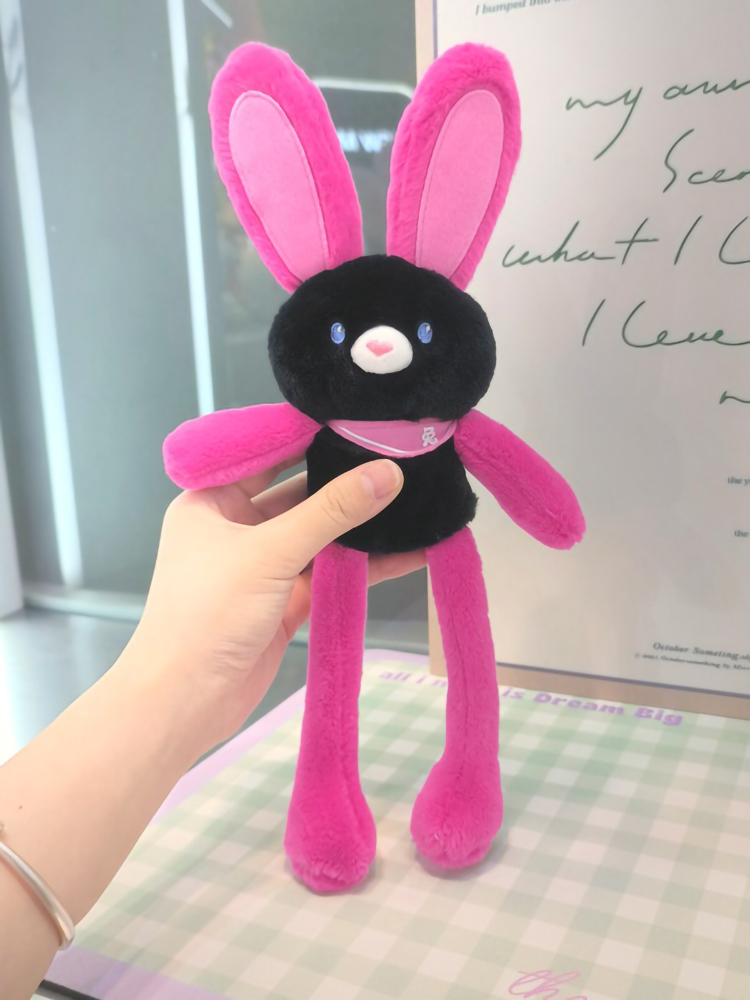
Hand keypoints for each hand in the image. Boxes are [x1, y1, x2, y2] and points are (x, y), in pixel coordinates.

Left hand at [126, 458, 421, 756]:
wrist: (184, 703)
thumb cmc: (206, 615)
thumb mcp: (270, 553)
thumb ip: (331, 512)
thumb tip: (386, 473)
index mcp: (212, 500)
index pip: (267, 453)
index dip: (312, 436)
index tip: (362, 420)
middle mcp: (236, 527)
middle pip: (299, 493)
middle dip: (346, 481)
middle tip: (400, 458)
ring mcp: (262, 566)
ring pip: (319, 535)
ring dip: (361, 525)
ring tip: (414, 501)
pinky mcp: (285, 601)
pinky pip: (329, 573)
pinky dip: (364, 565)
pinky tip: (408, 552)